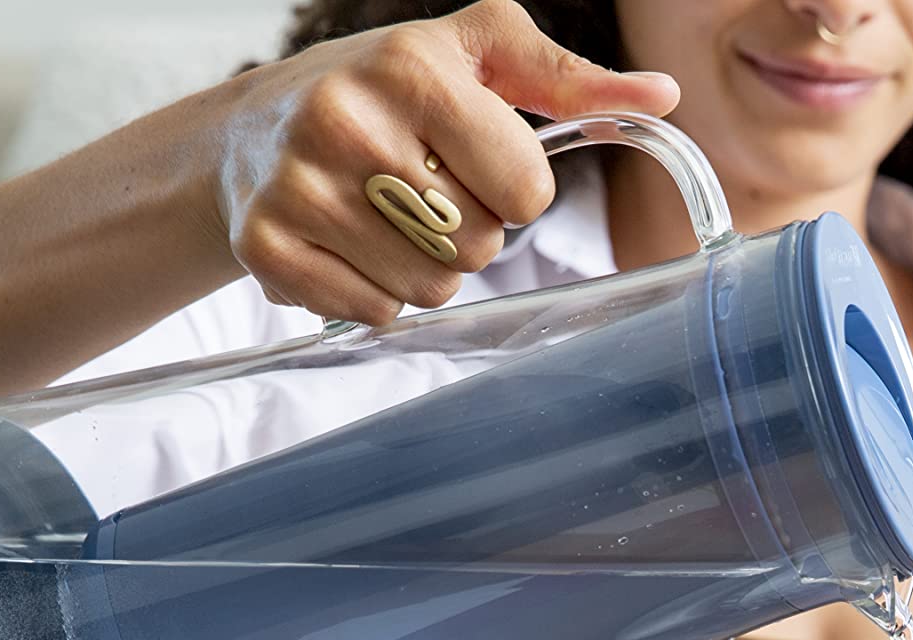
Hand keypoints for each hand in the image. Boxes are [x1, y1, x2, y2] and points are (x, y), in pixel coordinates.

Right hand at [207, 0, 679, 324]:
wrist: (250, 129)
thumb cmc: (382, 88)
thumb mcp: (475, 53)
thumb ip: (569, 78)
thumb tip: (662, 95)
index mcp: (411, 68)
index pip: (526, 189)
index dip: (514, 189)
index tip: (474, 163)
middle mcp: (347, 121)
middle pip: (480, 244)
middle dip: (469, 230)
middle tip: (423, 191)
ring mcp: (300, 187)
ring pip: (431, 287)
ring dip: (427, 268)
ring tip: (385, 217)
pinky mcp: (267, 246)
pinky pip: (375, 313)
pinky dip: (375, 294)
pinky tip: (349, 245)